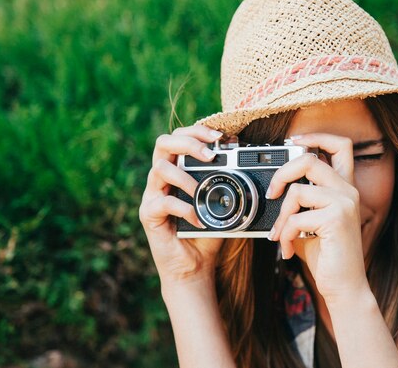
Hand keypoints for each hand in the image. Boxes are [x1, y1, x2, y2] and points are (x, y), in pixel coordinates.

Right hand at [139, 125, 224, 286]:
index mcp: (178, 169)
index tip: (221, 137)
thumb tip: (248, 157)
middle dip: (188, 142)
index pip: (180, 137)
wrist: (195, 266)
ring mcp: (153, 195)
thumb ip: (231, 180)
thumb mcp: (225, 203)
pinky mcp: (149, 215)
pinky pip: (163, 202)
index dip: (198, 131)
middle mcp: (162, 178)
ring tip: (200, 191)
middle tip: (210, 155)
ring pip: (159, 168)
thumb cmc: (209, 232)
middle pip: (163, 142)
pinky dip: (184, 208)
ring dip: (184, 176)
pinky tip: (198, 220)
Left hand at [268, 133, 369, 302]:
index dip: (316, 136)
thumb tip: (274, 187)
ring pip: (298, 190)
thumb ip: (299, 201)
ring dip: (281, 216)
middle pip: (309, 159)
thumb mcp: (308, 222)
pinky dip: (285, 235)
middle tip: (272, 193)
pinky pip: (296, 217)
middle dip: (282, 174)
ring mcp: (345, 203)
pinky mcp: (337, 219)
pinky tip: (288, 250)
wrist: (344, 287)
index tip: (293, 142)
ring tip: (280, 235)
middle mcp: (348, 190)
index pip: (340, 145)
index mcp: (344, 187)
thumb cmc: (326, 255)